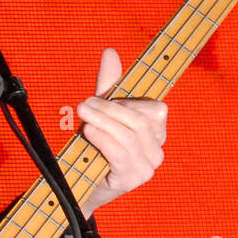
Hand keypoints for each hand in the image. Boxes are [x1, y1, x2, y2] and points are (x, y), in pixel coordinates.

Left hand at [76, 47, 166, 211]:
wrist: (80, 185)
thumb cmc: (95, 147)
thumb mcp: (103, 113)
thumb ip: (109, 85)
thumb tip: (110, 52)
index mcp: (156, 132)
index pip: (155, 109)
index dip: (128, 102)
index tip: (102, 98)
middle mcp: (157, 150)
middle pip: (140, 121)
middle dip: (110, 109)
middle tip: (84, 105)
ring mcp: (147, 167)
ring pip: (129, 135)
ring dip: (103, 121)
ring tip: (83, 115)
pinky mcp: (132, 179)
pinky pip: (120, 154)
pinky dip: (103, 139)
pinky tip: (89, 133)